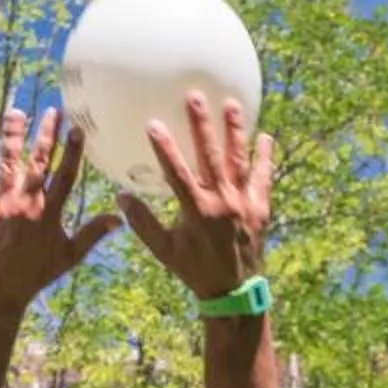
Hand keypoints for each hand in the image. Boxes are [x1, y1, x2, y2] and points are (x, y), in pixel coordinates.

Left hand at [0, 108, 118, 313]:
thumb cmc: (37, 272)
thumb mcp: (69, 256)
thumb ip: (92, 234)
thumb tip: (119, 218)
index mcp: (49, 212)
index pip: (65, 175)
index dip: (72, 152)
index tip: (78, 129)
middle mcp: (27, 202)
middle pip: (38, 161)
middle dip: (46, 135)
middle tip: (53, 111)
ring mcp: (4, 203)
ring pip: (9, 163)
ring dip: (13, 137)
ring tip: (16, 112)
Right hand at [121, 92, 272, 301]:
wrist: (234, 291)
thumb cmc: (194, 269)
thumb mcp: (164, 250)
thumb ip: (143, 223)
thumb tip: (121, 197)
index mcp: (196, 211)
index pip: (176, 173)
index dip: (164, 148)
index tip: (153, 123)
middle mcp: (221, 203)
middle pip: (211, 156)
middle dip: (202, 125)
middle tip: (195, 96)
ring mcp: (244, 203)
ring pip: (239, 160)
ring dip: (235, 131)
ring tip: (232, 104)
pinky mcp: (260, 208)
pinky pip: (263, 177)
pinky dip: (264, 157)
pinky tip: (265, 136)